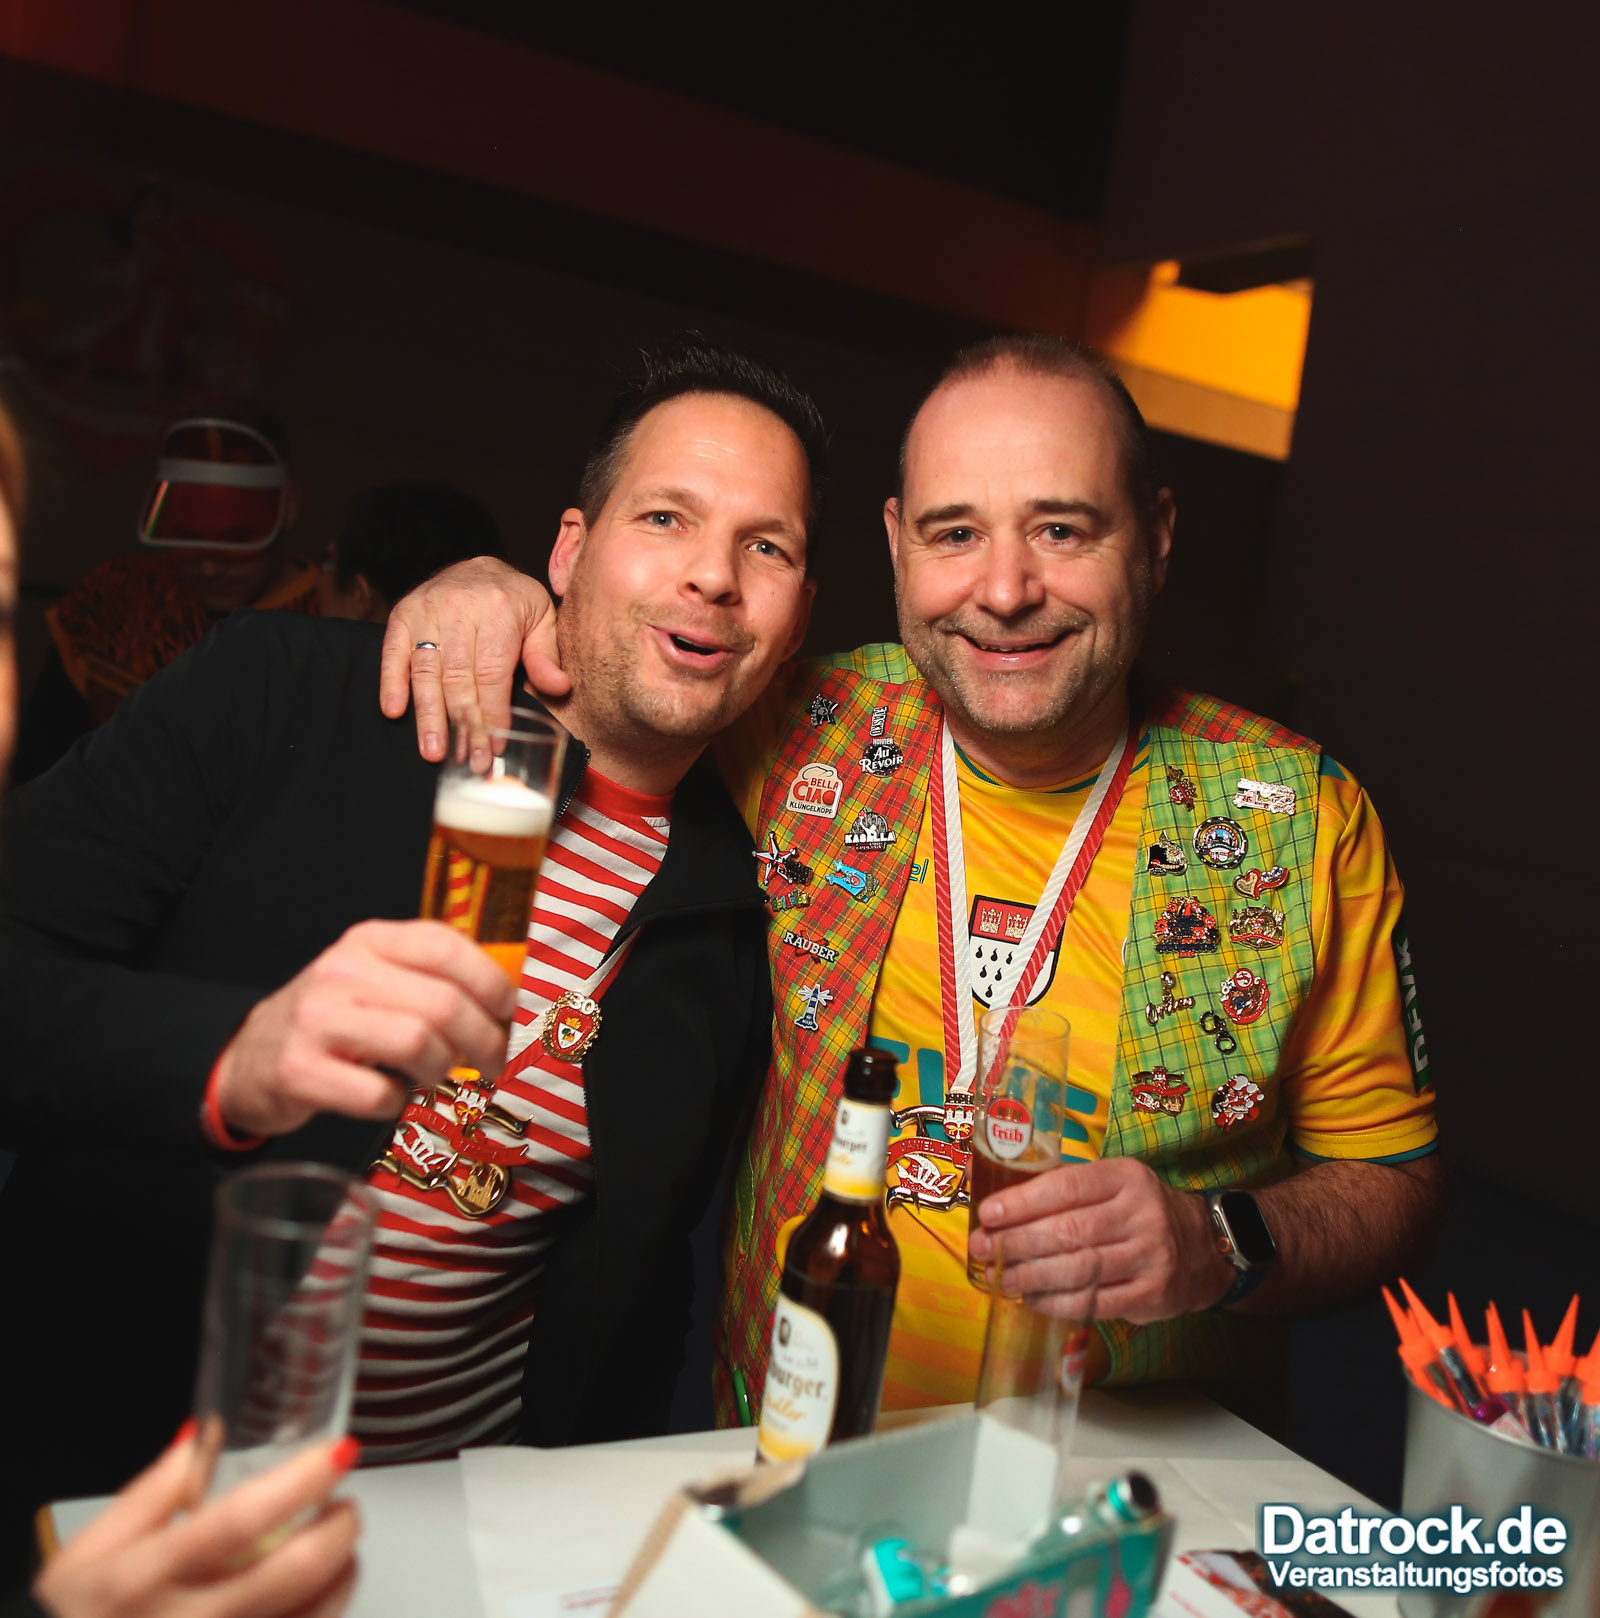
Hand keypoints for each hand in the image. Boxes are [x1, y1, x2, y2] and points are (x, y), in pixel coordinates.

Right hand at [33, 1429, 359, 1617]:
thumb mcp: (84, 1558)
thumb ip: (147, 1493)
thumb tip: (202, 1437)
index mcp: (142, 1580)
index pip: (238, 1521)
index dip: (299, 1483)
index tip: (338, 1454)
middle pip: (291, 1574)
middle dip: (338, 1528)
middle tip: (345, 1502)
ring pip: (312, 1617)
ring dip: (342, 1571)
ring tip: (340, 1544)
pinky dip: (328, 1607)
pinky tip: (324, 1589)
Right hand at [213, 920, 515, 1137]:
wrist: (252, 1057)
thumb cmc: (336, 1017)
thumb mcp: (377, 977)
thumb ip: (433, 977)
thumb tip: (509, 1005)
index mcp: (370, 941)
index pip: (444, 946)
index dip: (490, 982)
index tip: (508, 1012)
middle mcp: (341, 971)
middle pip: (442, 1003)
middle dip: (484, 1041)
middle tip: (493, 1063)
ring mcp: (316, 1020)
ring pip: (417, 1043)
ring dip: (442, 1070)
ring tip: (436, 1075)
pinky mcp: (298, 1071)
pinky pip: (378, 1094)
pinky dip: (398, 1103)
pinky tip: (390, 1096)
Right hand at [379, 557, 566, 761]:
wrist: (478, 566)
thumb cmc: (513, 601)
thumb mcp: (541, 619)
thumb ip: (546, 655)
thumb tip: (559, 688)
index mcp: (499, 608)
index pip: (493, 672)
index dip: (493, 712)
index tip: (496, 746)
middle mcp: (459, 607)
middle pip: (459, 678)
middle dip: (465, 725)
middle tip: (469, 761)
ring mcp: (426, 610)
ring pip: (426, 671)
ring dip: (429, 716)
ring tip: (434, 752)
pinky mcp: (402, 614)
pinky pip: (393, 652)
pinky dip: (391, 682)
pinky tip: (394, 711)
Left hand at [969, 1157, 1233, 1320]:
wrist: (1205, 1247)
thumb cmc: (1140, 1210)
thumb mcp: (1114, 1183)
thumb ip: (1066, 1188)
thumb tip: (1000, 1202)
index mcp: (1126, 1177)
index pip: (1067, 1187)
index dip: (1023, 1202)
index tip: (988, 1214)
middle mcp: (1141, 1214)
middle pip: (1069, 1231)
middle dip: (1016, 1242)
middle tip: (982, 1248)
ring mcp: (1149, 1256)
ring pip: (1078, 1269)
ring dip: (1030, 1276)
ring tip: (998, 1276)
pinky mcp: (1151, 1295)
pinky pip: (1094, 1302)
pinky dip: (1055, 1302)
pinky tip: (1030, 1298)